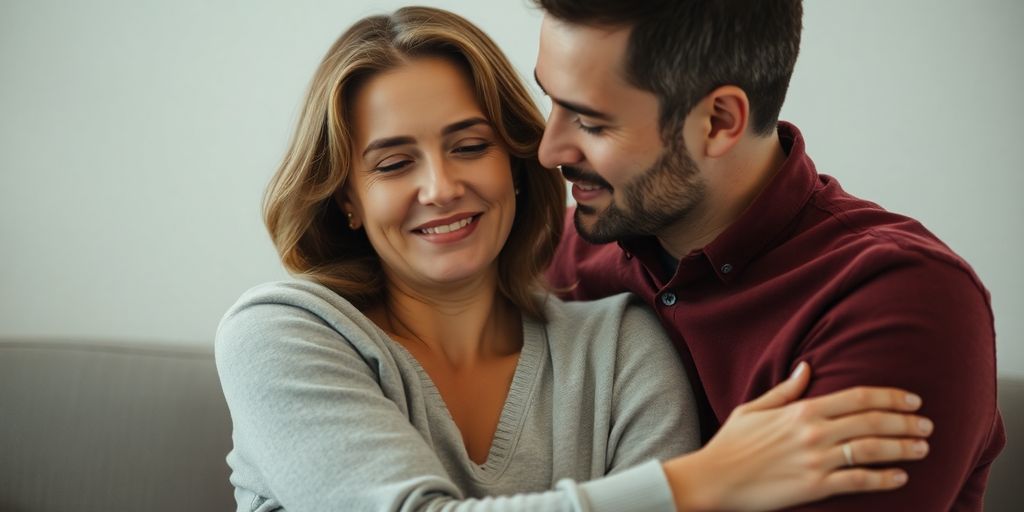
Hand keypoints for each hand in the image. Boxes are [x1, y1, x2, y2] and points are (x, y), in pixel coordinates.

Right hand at [663, 362, 931, 510]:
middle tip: (927, 425)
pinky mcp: (814, 487)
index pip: (858, 397)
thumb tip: (807, 367)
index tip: (912, 400)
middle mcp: (813, 432)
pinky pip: (858, 481)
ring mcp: (815, 460)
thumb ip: (786, 390)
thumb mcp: (753, 408)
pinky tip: (900, 477)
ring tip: (922, 448)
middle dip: (905, 422)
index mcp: (801, 410)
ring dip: (902, 448)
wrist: (712, 479)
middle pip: (872, 421)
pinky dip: (884, 478)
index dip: (890, 397)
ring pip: (871, 450)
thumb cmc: (730, 444)